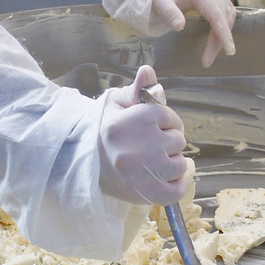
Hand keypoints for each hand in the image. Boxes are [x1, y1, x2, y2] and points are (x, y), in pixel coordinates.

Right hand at [98, 64, 188, 206]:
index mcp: (133, 121)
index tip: (148, 126)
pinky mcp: (147, 194)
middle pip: (178, 140)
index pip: (169, 116)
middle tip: (147, 145)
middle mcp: (139, 147)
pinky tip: (161, 177)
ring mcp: (144, 172)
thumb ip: (138, 88)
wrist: (84, 163)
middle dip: (167, 141)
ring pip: (180, 164)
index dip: (163, 121)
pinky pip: (178, 189)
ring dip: (170, 163)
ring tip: (149, 162)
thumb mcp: (118, 103)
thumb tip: (147, 70)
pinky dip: (176, 184)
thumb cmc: (107, 130)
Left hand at [151, 0, 235, 66]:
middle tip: (207, 61)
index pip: (217, 15)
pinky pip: (227, 17)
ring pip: (228, 20)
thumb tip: (179, 27)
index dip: (224, 34)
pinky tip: (216, 43)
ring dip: (222, 39)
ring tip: (209, 56)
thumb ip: (169, 13)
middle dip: (219, 42)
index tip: (229, 51)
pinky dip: (223, 31)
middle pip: (224, 20)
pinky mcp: (221, 0)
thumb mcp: (162, 2)